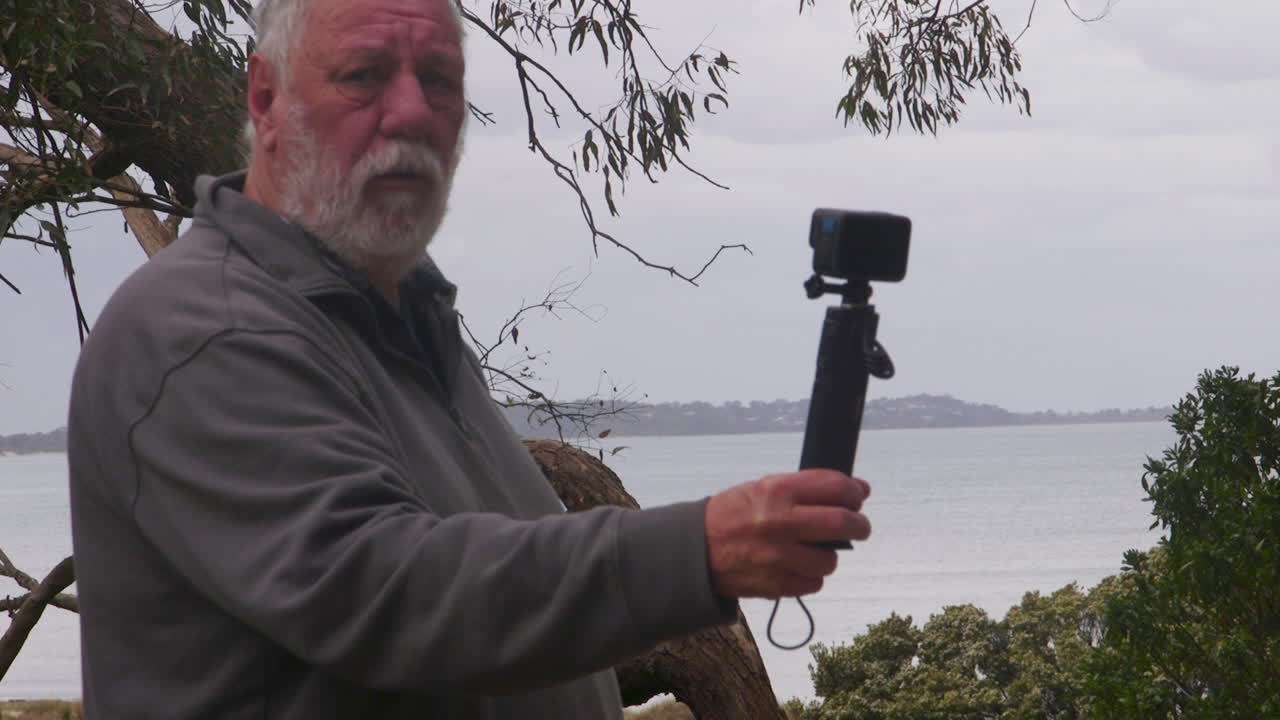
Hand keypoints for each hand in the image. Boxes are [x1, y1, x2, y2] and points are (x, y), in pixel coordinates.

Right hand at [704, 469, 870, 598]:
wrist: (694, 550)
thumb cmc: (732, 515)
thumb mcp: (762, 488)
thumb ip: (804, 489)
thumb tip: (853, 491)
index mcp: (776, 491)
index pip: (834, 487)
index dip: (854, 491)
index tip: (859, 495)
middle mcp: (778, 523)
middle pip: (842, 523)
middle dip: (859, 525)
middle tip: (859, 526)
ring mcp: (777, 557)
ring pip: (830, 560)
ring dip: (830, 555)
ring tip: (816, 549)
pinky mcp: (775, 585)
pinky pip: (813, 582)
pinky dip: (812, 575)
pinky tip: (798, 565)